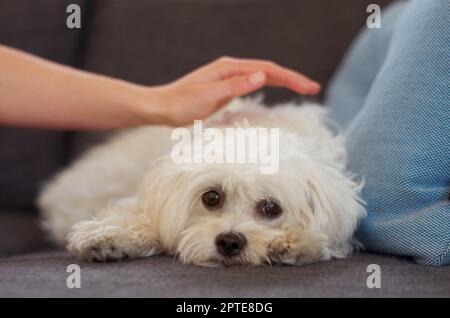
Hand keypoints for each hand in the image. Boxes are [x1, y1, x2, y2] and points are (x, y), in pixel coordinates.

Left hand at [145, 57, 320, 125]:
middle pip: (269, 71)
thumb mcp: (209, 96)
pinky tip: (276, 90)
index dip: (290, 78)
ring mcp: (229, 79)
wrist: (161, 108)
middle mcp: (231, 70)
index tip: (309, 87)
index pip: (268, 70)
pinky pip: (253, 86)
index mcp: (229, 68)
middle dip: (292, 79)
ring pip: (263, 77)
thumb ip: (236, 86)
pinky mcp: (226, 89)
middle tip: (313, 88)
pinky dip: (269, 87)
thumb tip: (263, 76)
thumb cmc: (180, 103)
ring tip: (302, 88)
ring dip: (283, 82)